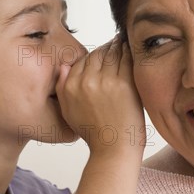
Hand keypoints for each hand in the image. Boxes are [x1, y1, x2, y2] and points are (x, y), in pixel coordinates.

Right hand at [56, 36, 145, 153]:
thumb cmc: (94, 133)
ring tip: (124, 43)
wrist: (114, 150)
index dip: (94, 55)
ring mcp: (105, 81)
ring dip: (118, 46)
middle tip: (116, 43)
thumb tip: (63, 65)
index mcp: (71, 87)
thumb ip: (62, 88)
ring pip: (111, 52)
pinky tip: (131, 50)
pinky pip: (126, 58)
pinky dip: (128, 51)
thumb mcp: (68, 112)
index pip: (82, 60)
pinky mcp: (124, 84)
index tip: (103, 53)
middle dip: (107, 47)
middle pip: (97, 54)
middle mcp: (86, 82)